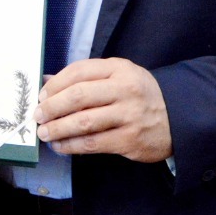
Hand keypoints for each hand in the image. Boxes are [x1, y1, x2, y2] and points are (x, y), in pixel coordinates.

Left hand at [34, 58, 171, 162]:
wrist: (178, 117)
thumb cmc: (139, 94)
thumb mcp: (117, 75)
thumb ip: (85, 77)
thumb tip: (47, 81)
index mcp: (118, 68)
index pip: (79, 71)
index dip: (55, 84)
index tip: (41, 96)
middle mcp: (124, 89)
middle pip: (78, 96)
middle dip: (52, 107)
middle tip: (37, 116)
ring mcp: (129, 116)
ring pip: (84, 122)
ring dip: (58, 129)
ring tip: (44, 133)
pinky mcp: (130, 140)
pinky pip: (93, 144)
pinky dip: (72, 146)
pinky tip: (61, 146)